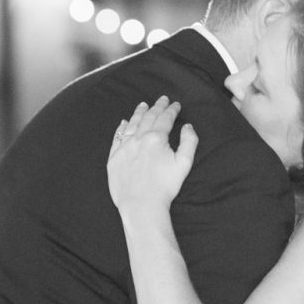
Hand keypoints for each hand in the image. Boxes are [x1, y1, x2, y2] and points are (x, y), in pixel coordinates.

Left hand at [107, 96, 197, 215]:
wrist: (141, 204)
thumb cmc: (165, 186)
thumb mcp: (184, 163)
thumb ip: (189, 142)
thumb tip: (188, 127)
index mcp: (156, 138)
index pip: (165, 118)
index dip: (171, 110)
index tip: (175, 104)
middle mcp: (138, 139)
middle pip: (148, 117)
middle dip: (157, 107)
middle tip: (162, 99)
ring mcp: (124, 147)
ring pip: (132, 124)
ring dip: (139, 113)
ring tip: (143, 105)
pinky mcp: (114, 158)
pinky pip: (117, 137)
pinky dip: (122, 128)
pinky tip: (124, 122)